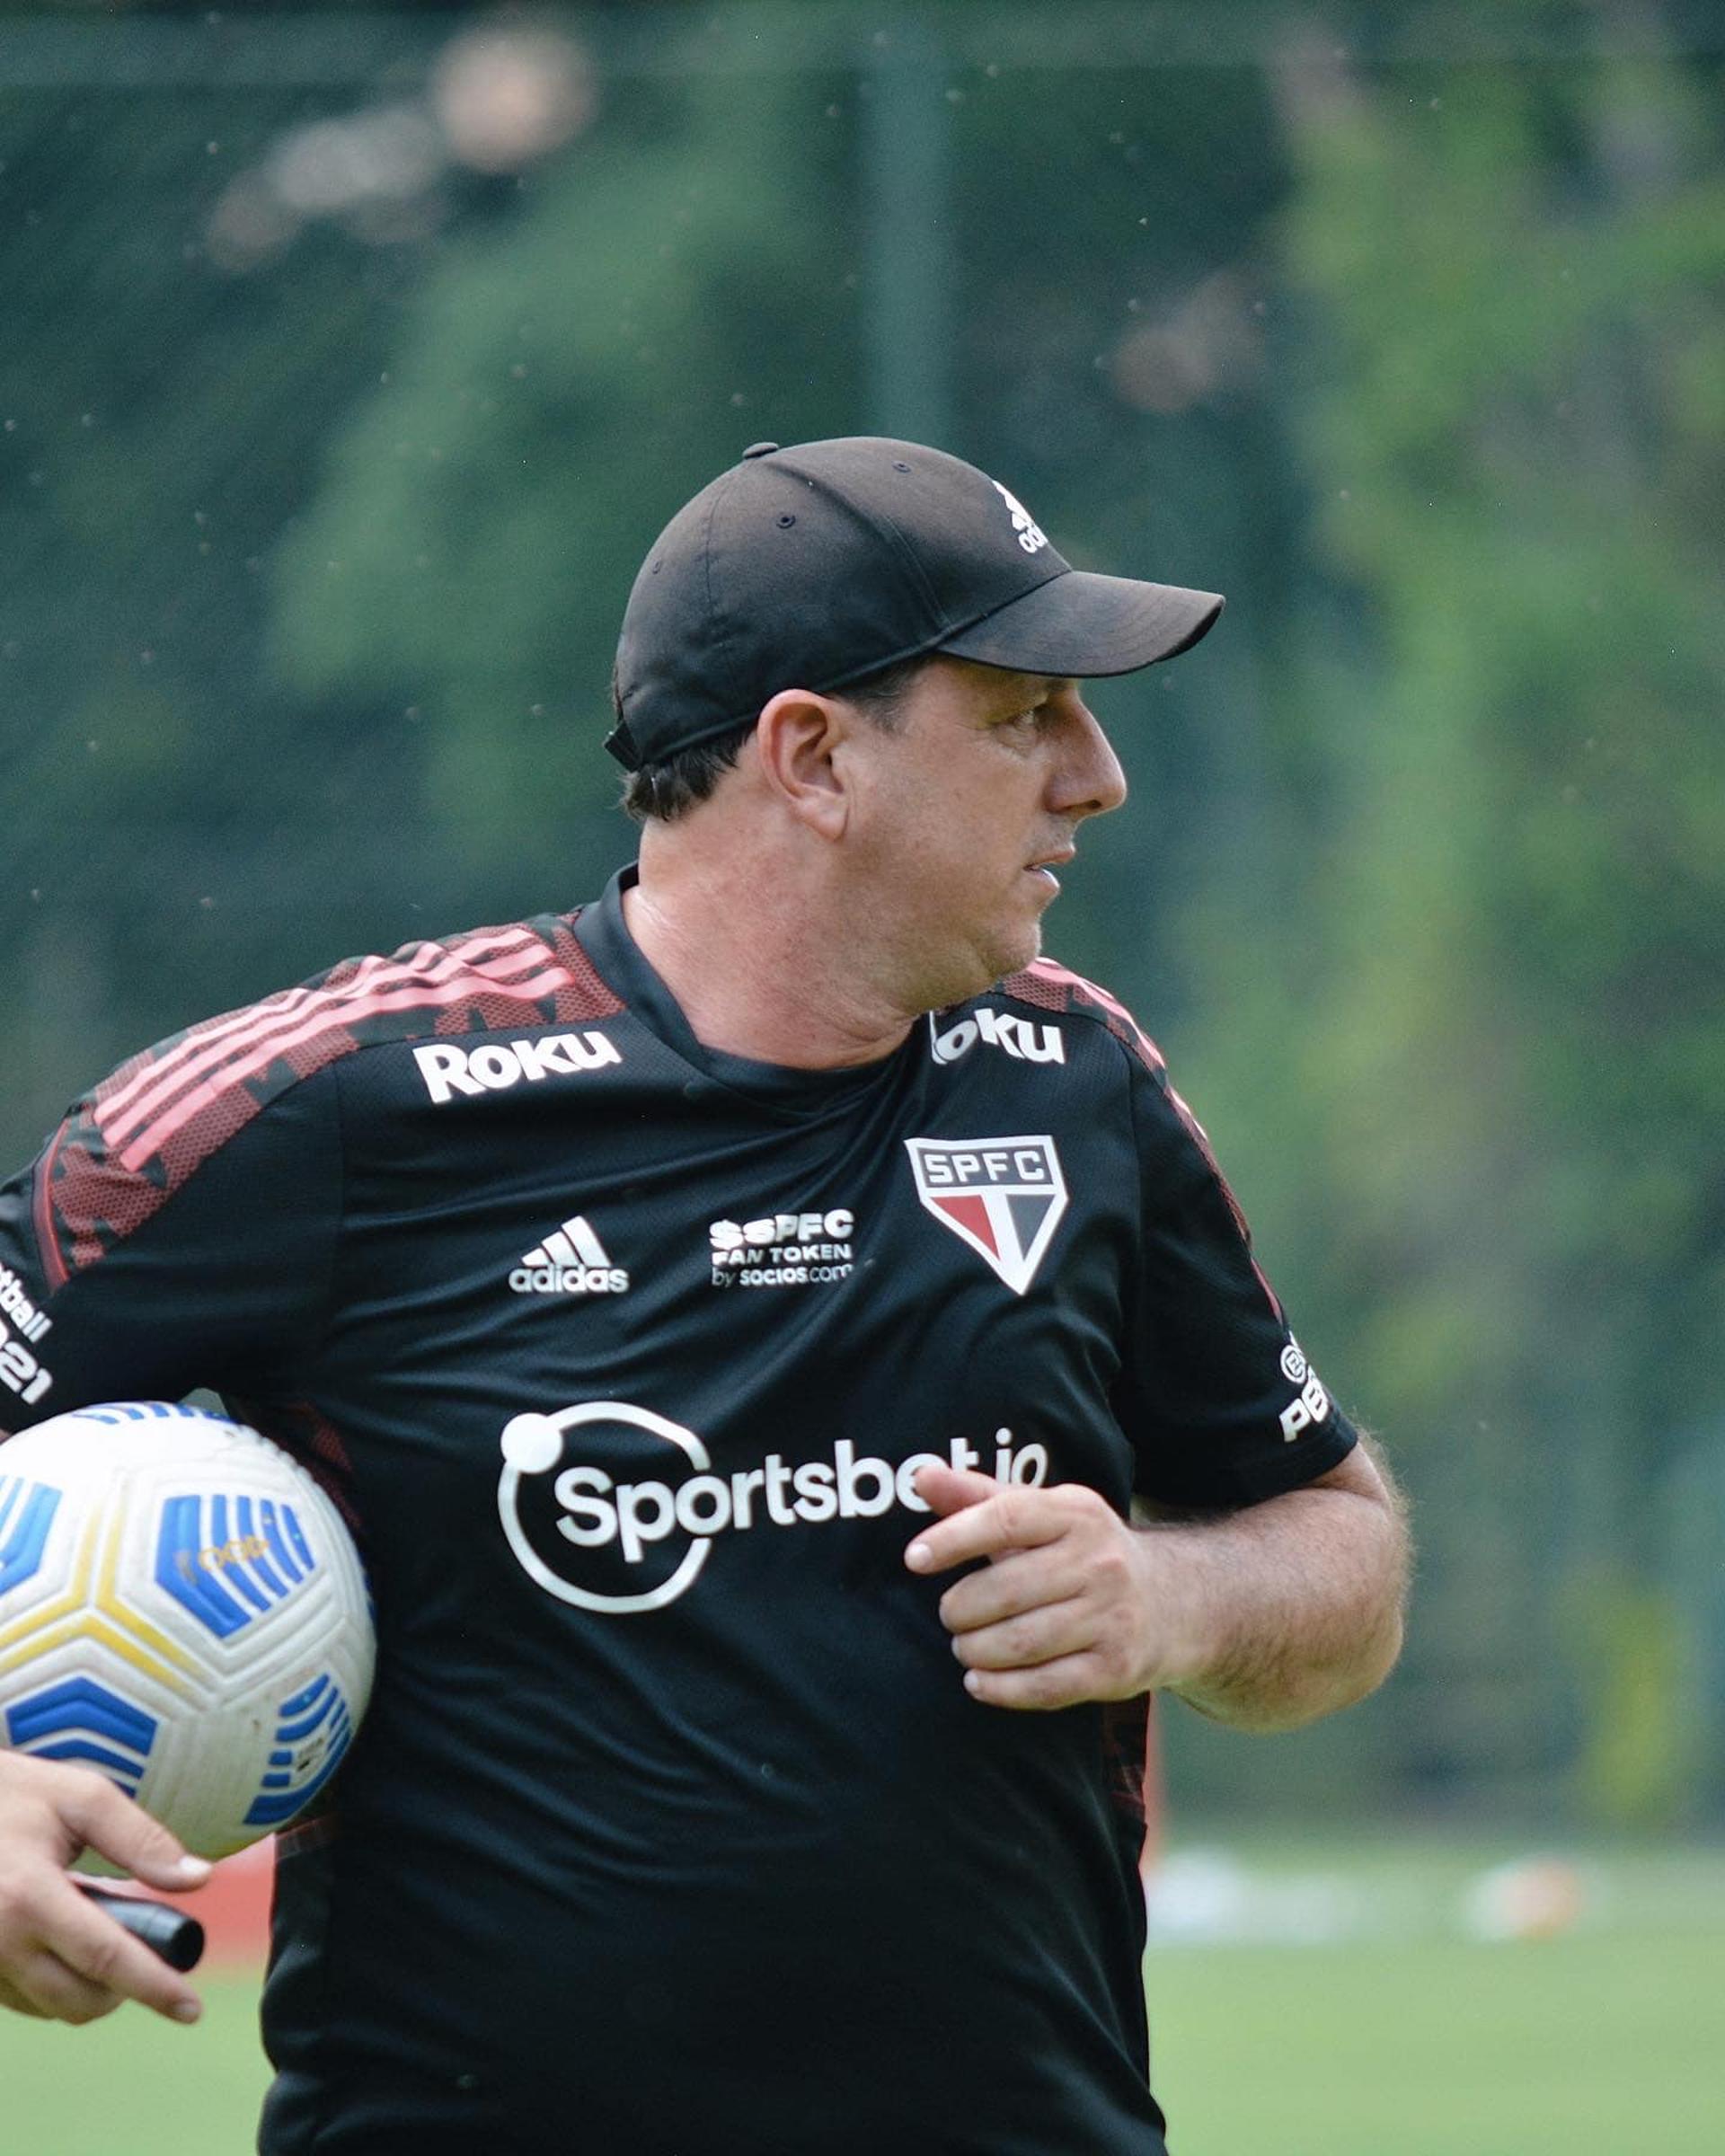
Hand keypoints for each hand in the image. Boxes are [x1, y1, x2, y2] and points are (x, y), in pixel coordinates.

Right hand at [0, 1752, 208, 2023]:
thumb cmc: (15, 1795)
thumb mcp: (81, 1798)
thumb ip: (141, 1839)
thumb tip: (198, 1879)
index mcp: (29, 1895)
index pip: (106, 1957)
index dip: (155, 1986)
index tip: (192, 2009)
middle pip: (78, 2000)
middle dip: (124, 1990)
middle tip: (147, 1951)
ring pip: (49, 2007)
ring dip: (89, 1988)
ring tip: (101, 1931)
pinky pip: (22, 1998)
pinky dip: (54, 1982)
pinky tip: (63, 1938)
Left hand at [904, 1464, 1157, 1709]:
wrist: (1173, 1602)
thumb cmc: (1084, 1552)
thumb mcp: (1042, 1513)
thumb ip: (978, 1497)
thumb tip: (921, 1476)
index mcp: (1077, 1513)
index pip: (1006, 1518)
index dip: (953, 1538)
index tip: (914, 1558)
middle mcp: (1100, 1562)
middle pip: (1006, 1590)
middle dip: (960, 1608)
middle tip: (949, 1614)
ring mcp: (1113, 1617)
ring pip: (1021, 1642)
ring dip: (975, 1650)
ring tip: (964, 1645)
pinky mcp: (1116, 1669)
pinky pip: (1044, 1687)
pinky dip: (1000, 1689)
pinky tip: (979, 1680)